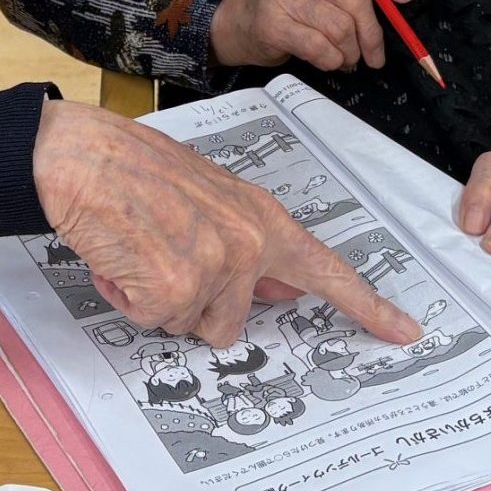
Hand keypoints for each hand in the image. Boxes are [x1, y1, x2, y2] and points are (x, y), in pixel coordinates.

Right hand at [34, 99, 421, 349]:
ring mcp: (214, 268)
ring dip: (159, 300)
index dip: (367, 307)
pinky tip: (121, 257)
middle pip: (231, 323)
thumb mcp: (212, 200)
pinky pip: (151, 320)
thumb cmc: (138, 172)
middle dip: (192, 304)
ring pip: (190, 326)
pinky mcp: (173, 290)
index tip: (406, 332)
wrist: (83, 157)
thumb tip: (281, 288)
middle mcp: (248, 244)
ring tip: (140, 249)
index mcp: (262, 219)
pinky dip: (129, 298)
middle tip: (163, 253)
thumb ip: (249, 243)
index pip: (326, 270)